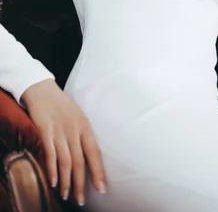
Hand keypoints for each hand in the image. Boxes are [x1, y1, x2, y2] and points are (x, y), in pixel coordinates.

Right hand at [21, 79, 105, 205]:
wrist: (43, 89)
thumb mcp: (78, 116)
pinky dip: (52, 170)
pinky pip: (50, 154)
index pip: (94, 152)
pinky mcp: (45, 131)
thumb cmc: (62, 104)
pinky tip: (54, 182)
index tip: (102, 188)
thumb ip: (83, 134)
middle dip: (81, 183)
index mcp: (85, 126)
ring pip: (65, 161)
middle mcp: (74, 130)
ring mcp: (59, 131)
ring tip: (67, 195)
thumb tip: (89, 155)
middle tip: (81, 200)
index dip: (98, 171)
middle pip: (79, 161)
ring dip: (66, 181)